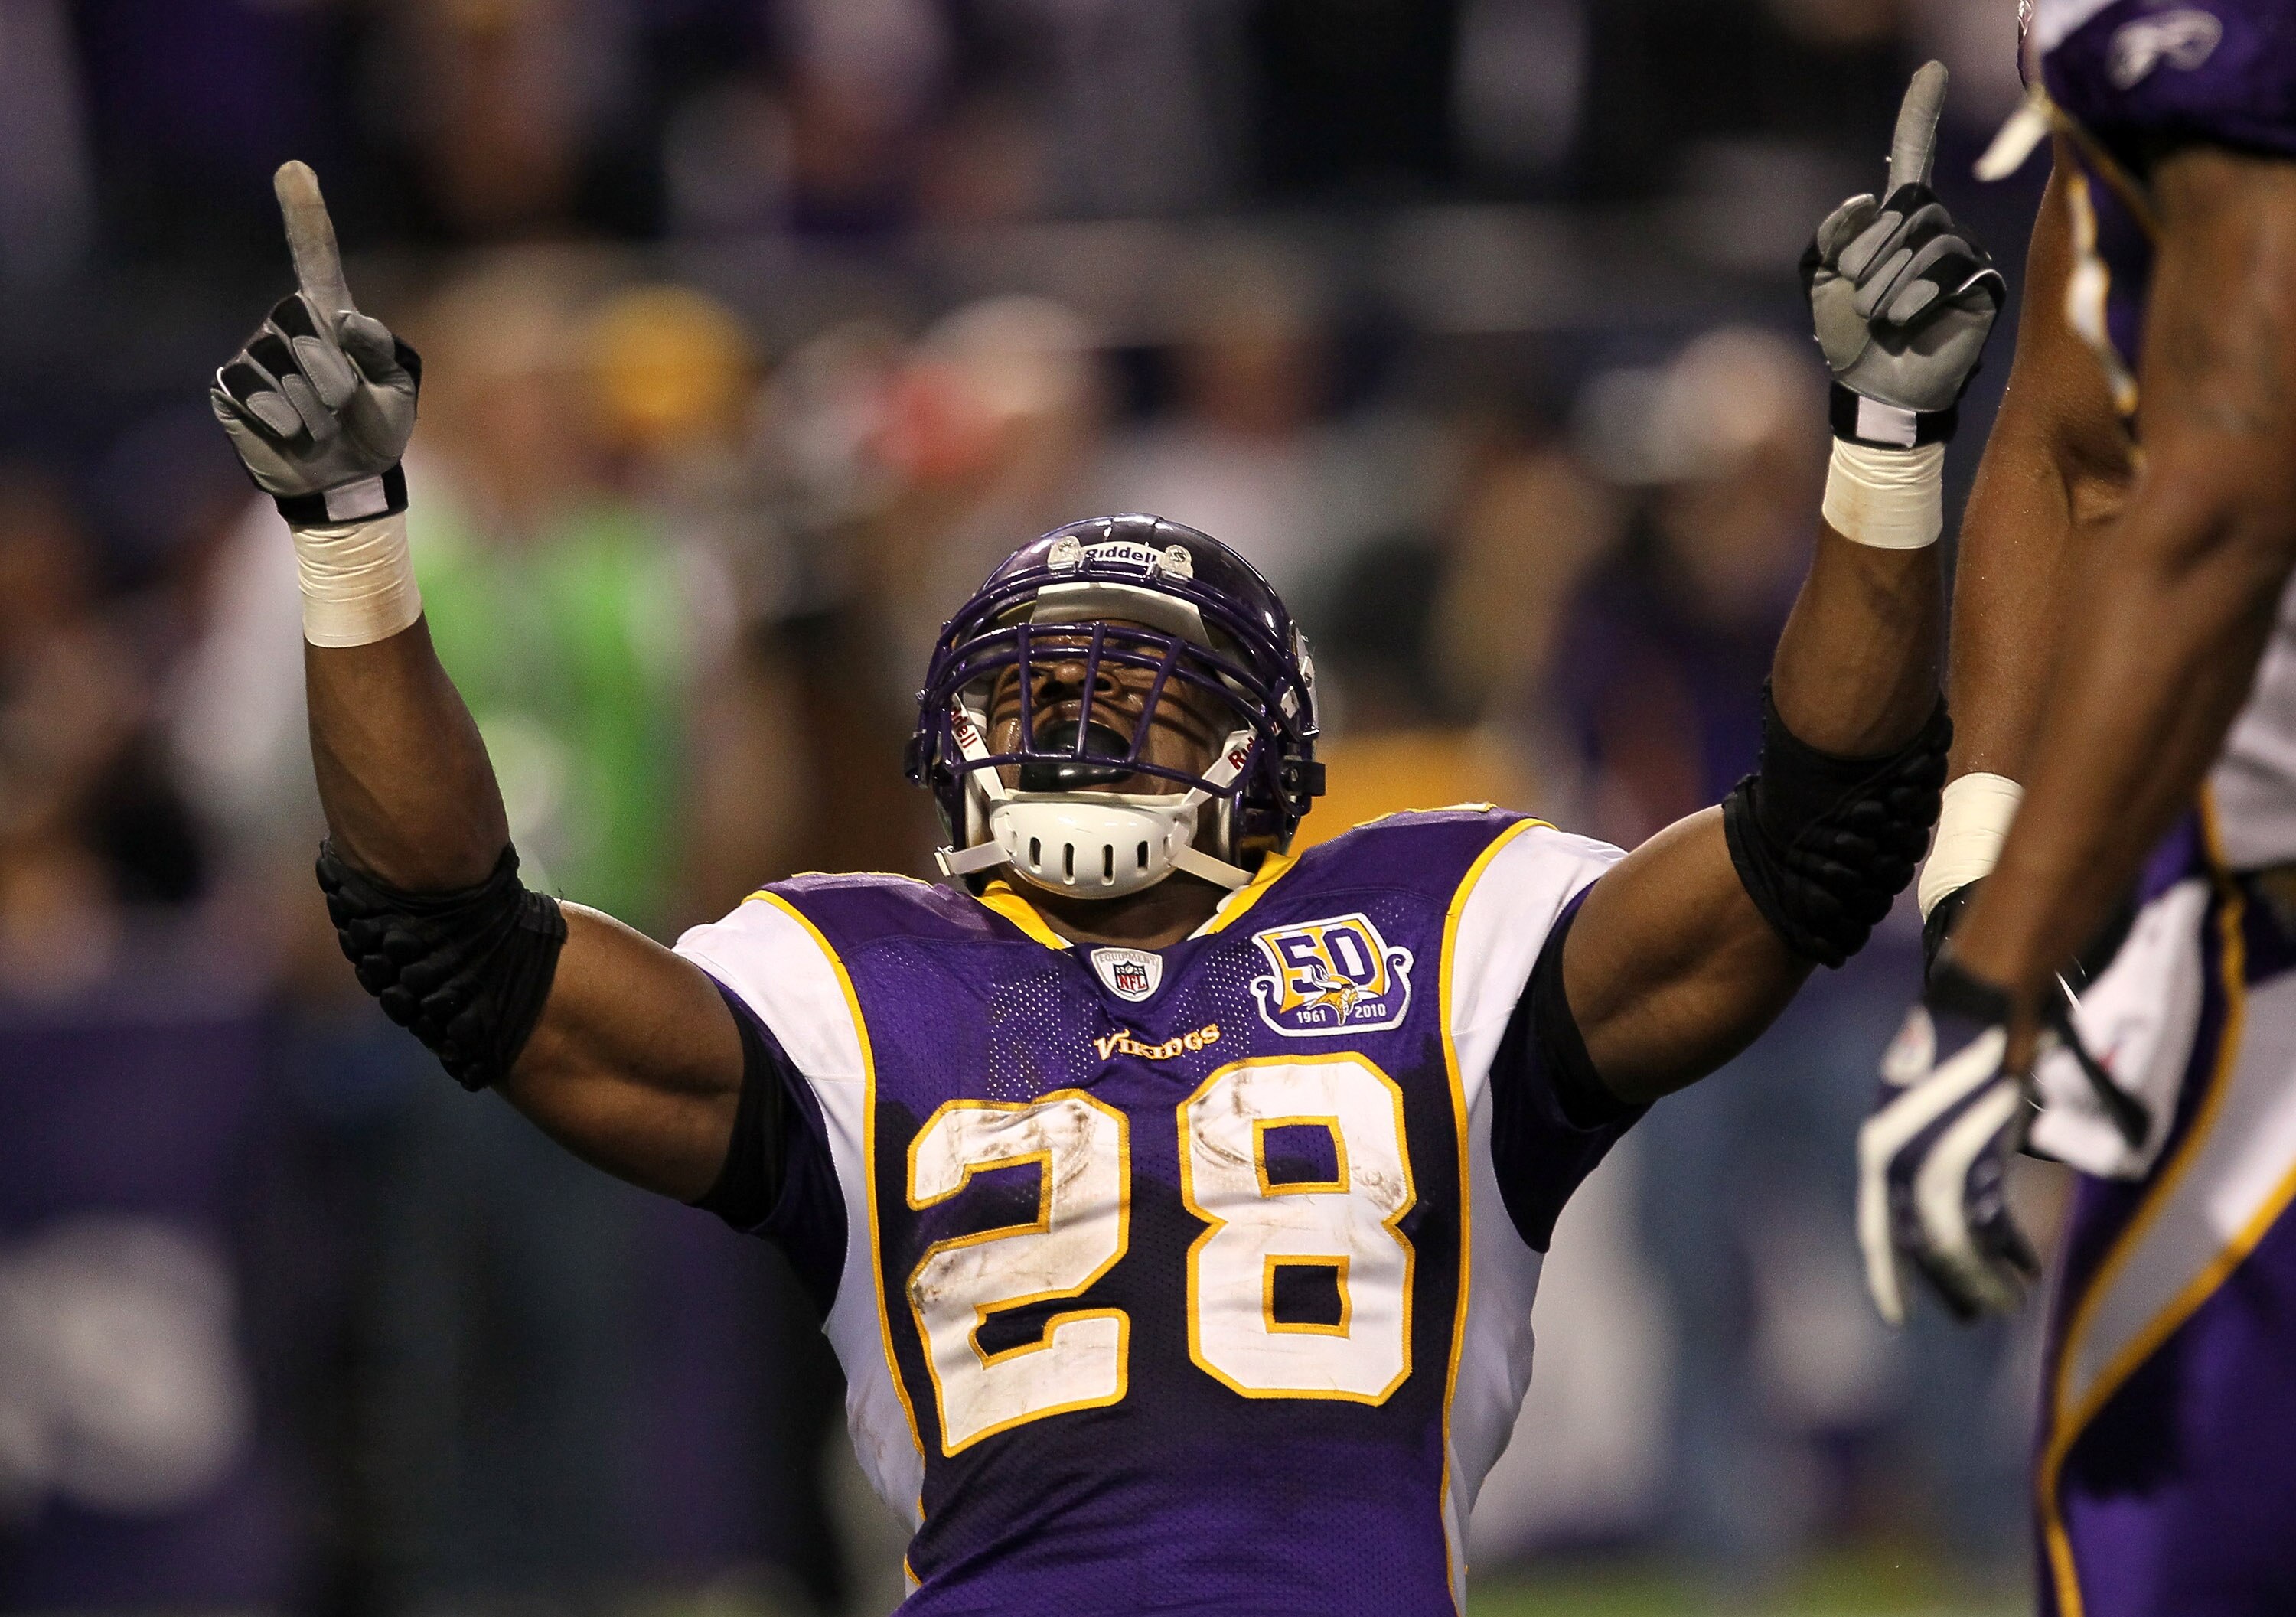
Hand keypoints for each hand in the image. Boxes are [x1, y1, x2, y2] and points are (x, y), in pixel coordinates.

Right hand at [209, 162, 419, 517]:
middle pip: (297, 319)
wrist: (342, 483)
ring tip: (322, 427)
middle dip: (329, 369)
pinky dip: (284, 421)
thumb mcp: (396, 394)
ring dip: (312, 405)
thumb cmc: (375, 433)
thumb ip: (378, 350)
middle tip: (344, 406)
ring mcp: (254, 356)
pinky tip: (294, 436)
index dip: (305, 216)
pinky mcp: (231, 389)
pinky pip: (253, 394)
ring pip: (278, 364)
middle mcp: (287, 327)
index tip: (294, 168)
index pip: (316, 259)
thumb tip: (341, 317)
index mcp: (331, 319)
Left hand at [1803, 62, 2006, 416]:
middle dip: (1868, 255)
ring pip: (1927, 239)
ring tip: (1877, 318)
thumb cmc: (1847, 338)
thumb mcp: (1821, 281)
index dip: (1920, 113)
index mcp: (1895, 223)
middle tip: (1858, 299)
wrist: (1874, 390)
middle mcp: (1936, 229)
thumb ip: (1832, 236)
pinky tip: (1901, 322)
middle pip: (1908, 210)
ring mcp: (1963, 255)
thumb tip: (1870, 198)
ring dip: (1886, 282)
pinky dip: (1914, 296)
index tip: (1932, 69)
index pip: (1913, 156)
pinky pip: (1950, 268)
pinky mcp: (1984, 285)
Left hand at [1857, 958, 2040, 1324]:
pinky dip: (2010, 1252)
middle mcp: (1897, 1159)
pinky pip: (1992, 1222)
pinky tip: (2025, 1268)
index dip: (1885, 1276)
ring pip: (1956, 1243)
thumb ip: (1920, 1151)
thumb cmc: (1957, 1048)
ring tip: (2010, 1299)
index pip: (1877, 1229)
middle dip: (1949, 1284)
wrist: (1981, 1005)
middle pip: (1919, 1245)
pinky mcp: (1979, 1153)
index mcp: (1877, 1149)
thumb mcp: (1919, 1105)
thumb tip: (1937, 1199)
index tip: (1895, 1319)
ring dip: (1984, 1278)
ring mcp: (1935, 1157)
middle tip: (1976, 1313)